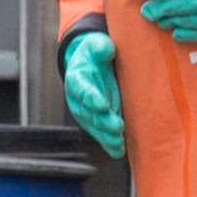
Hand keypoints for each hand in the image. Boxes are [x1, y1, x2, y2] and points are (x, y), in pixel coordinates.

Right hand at [61, 29, 123, 156]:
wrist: (91, 65)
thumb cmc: (94, 54)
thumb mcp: (96, 45)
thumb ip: (100, 47)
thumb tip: (106, 50)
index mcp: (77, 79)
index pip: (83, 90)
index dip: (92, 98)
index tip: (103, 105)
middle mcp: (79, 100)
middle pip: (90, 113)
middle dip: (103, 121)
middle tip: (118, 127)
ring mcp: (87, 112)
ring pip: (96, 126)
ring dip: (107, 136)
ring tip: (119, 142)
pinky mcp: (97, 120)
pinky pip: (102, 134)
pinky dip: (110, 144)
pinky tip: (118, 151)